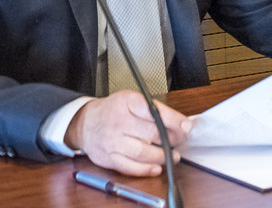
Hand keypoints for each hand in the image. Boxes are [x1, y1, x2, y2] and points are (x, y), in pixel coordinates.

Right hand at [66, 92, 194, 176]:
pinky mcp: (110, 158)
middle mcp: (118, 121)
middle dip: (171, 139)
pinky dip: (146, 169)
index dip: (172, 119)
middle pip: (152, 132)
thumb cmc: (113, 111)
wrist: (85, 124)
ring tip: (172, 156)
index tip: (186, 126)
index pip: (153, 111)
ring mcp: (113, 141)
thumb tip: (180, 123)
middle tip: (179, 140)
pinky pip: (131, 167)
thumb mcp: (130, 101)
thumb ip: (153, 110)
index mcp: (126, 102)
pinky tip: (156, 167)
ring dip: (162, 156)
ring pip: (143, 152)